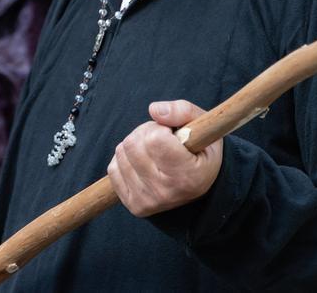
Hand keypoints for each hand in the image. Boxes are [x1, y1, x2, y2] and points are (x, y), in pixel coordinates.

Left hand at [107, 99, 222, 217]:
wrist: (200, 184)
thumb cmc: (201, 149)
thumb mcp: (203, 125)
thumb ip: (183, 111)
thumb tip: (153, 110)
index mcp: (188, 176)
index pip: (154, 139)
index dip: (160, 128)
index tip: (172, 133)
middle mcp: (166, 192)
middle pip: (133, 144)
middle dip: (145, 132)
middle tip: (160, 138)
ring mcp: (148, 201)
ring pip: (121, 153)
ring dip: (135, 144)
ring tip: (153, 150)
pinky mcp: (133, 205)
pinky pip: (113, 168)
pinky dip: (125, 158)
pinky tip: (143, 161)